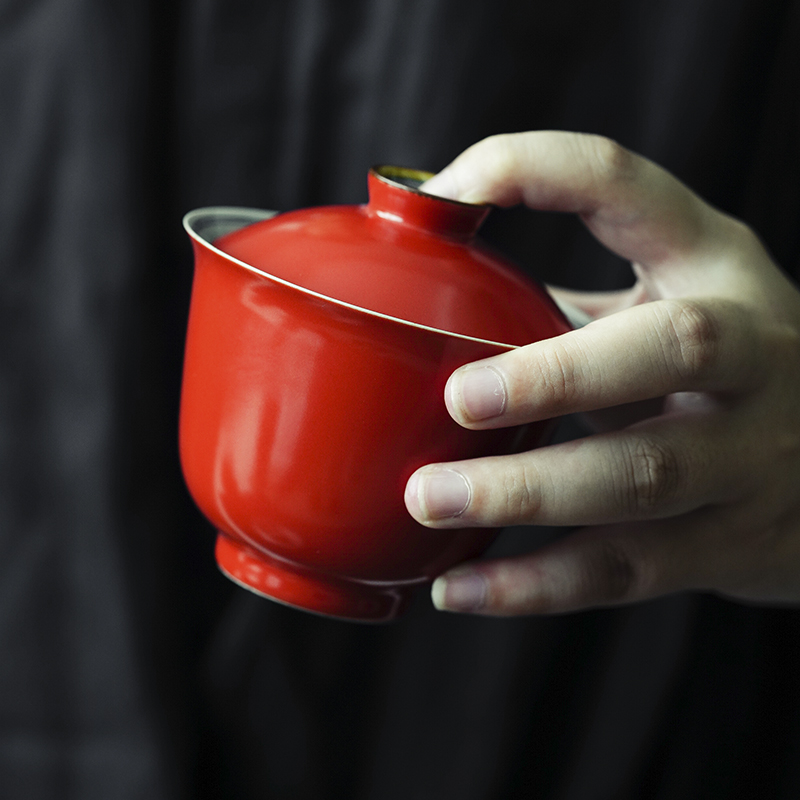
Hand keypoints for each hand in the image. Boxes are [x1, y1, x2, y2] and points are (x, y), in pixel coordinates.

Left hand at [404, 131, 799, 614]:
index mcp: (713, 265)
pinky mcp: (730, 545)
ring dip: (526, 492)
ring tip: (428, 501)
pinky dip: (533, 585)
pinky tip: (459, 589)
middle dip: (557, 373)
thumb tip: (431, 292)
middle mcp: (750, 352)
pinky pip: (623, 571)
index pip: (624, 184)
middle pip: (668, 348)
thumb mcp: (672, 305)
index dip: (533, 170)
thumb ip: (573, 303)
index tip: (442, 192)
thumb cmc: (723, 375)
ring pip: (641, 477)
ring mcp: (751, 456)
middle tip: (458, 398)